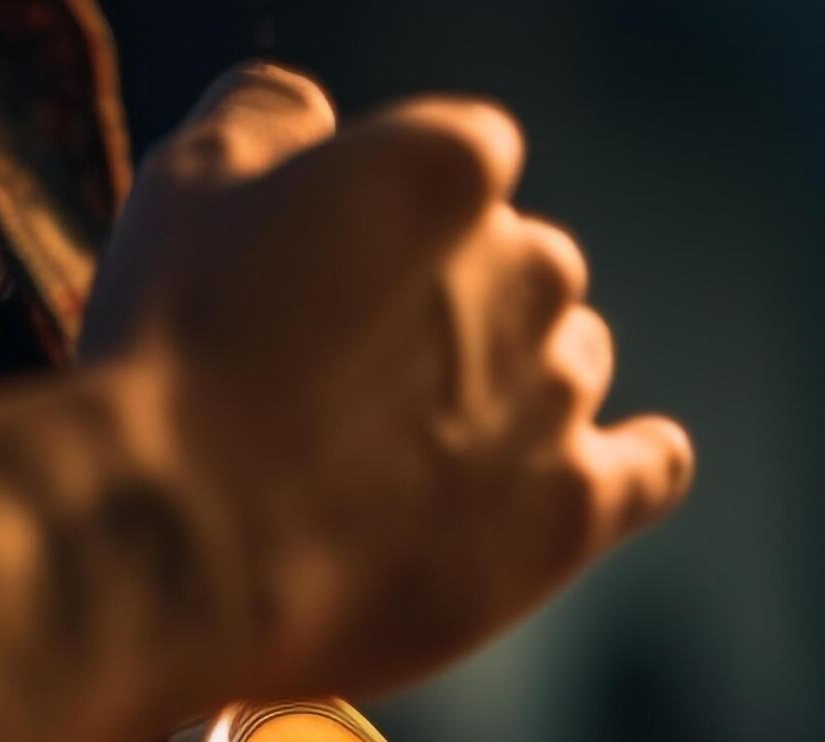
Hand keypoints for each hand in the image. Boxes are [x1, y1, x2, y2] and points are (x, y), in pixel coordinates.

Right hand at [82, 64, 692, 702]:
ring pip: (571, 366)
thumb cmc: (176, 355)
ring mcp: (559, 394)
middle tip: (372, 373)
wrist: (187, 543)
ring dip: (518, 390)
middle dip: (469, 308)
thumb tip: (309, 115)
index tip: (351, 269)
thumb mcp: (190, 182)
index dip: (408, 215)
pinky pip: (648, 470)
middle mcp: (530, 270)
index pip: (468, 160)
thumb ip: (272, 118)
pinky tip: (618, 468)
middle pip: (529, 270)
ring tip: (426, 448)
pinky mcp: (574, 509)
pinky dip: (635, 462)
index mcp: (449, 165)